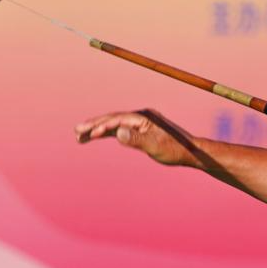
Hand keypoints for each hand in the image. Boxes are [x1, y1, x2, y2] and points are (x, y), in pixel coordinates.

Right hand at [74, 109, 195, 165]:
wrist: (190, 151)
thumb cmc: (175, 150)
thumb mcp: (155, 147)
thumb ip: (137, 139)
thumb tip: (118, 133)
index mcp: (144, 117)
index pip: (118, 119)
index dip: (102, 126)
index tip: (89, 133)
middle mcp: (141, 116)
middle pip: (113, 118)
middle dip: (94, 124)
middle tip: (76, 131)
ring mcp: (140, 122)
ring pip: (114, 124)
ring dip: (97, 129)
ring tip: (79, 136)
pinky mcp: (140, 129)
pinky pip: (120, 129)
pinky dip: (107, 133)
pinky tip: (95, 137)